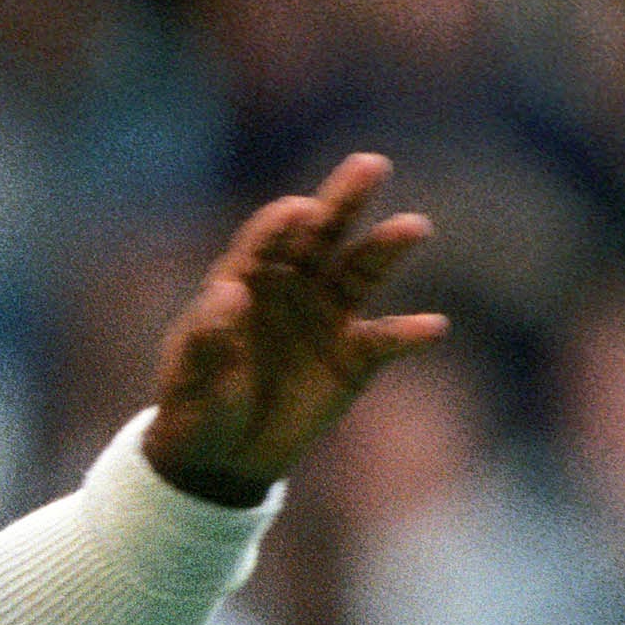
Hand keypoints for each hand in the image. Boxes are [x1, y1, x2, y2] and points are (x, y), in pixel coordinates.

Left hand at [146, 154, 446, 504]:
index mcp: (242, 281)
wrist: (222, 459)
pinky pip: (385, 340)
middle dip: (343, 201)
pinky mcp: (354, 356)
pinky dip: (408, 334)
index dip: (279, 226)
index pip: (264, 243)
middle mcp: (291, 286)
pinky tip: (433, 327)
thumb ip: (208, 338)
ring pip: (359, 273)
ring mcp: (327, 317)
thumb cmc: (196, 409)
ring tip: (413, 226)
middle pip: (320, 235)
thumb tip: (228, 289)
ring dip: (385, 248)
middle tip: (370, 165)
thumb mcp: (192, 381)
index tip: (297, 211)